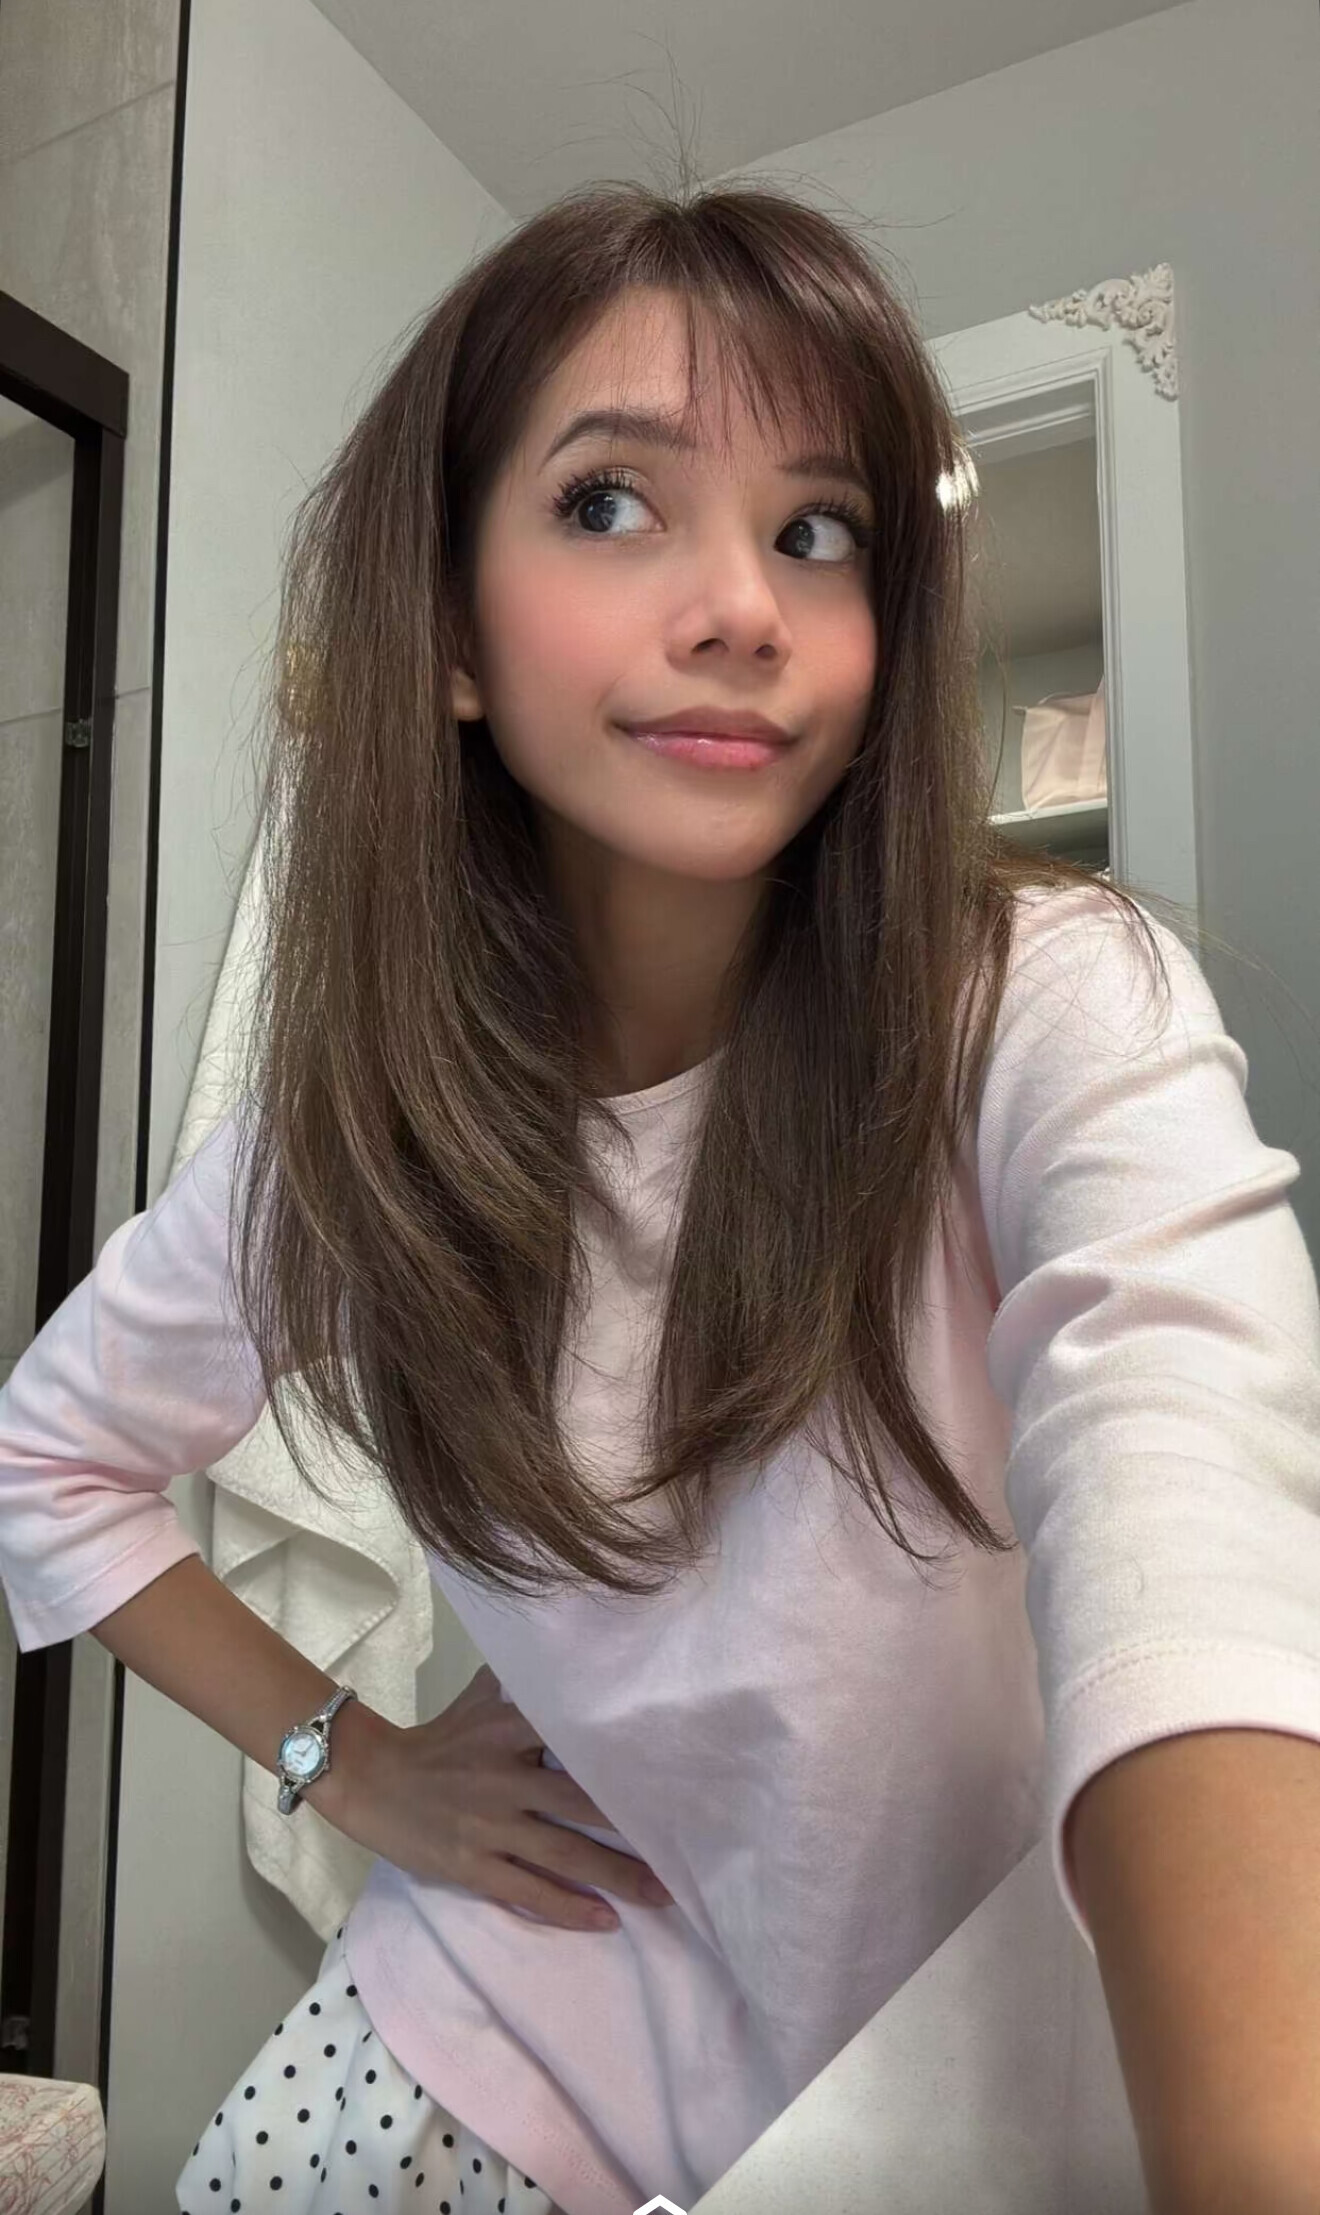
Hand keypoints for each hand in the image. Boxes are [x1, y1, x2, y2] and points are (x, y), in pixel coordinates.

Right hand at [317, 1664, 672, 1929]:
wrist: (372, 1779)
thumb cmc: (443, 1737)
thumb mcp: (482, 1695)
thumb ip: (527, 1678)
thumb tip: (584, 1645)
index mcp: (509, 1730)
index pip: (576, 1739)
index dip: (625, 1756)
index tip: (677, 1769)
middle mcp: (504, 1777)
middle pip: (582, 1805)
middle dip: (636, 1828)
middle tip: (690, 1844)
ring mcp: (489, 1826)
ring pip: (564, 1855)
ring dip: (617, 1876)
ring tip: (664, 1894)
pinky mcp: (472, 1866)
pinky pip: (528, 1891)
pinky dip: (568, 1908)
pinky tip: (605, 1920)